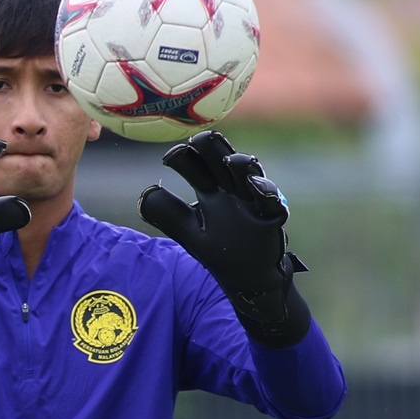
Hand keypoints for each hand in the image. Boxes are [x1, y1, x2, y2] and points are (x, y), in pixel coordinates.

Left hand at [139, 130, 312, 345]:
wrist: (250, 277)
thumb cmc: (220, 251)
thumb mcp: (188, 233)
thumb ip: (167, 214)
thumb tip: (147, 192)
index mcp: (211, 191)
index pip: (196, 165)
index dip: (184, 157)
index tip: (171, 157)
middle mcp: (231, 190)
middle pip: (220, 159)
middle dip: (211, 147)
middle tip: (197, 141)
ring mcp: (252, 200)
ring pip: (248, 173)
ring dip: (239, 164)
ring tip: (229, 160)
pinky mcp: (272, 216)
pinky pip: (272, 200)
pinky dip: (265, 191)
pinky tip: (255, 185)